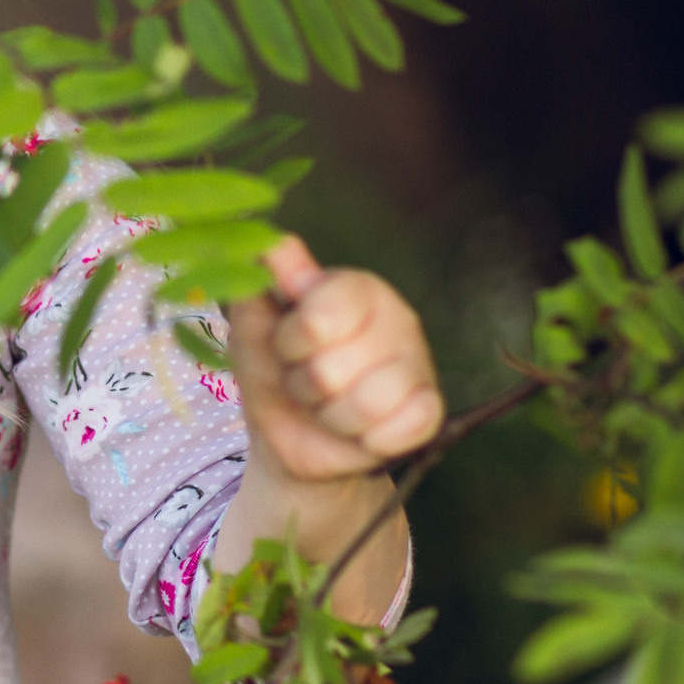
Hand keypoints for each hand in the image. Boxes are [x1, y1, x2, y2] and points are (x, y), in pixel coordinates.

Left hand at [227, 238, 442, 483]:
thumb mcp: (255, 325)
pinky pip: (399, 430)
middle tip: (306, 382)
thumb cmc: (274, 369)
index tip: (286, 347)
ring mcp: (418, 363)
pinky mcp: (429, 411)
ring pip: (365, 403)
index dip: (292, 343)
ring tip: (330, 404)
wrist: (291, 434)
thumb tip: (271, 245)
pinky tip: (362, 427)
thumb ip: (263, 283)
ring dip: (332, 415)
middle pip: (334, 369)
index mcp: (356, 288)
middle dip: (306, 386)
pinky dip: (367, 437)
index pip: (319, 316)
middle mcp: (397, 317)